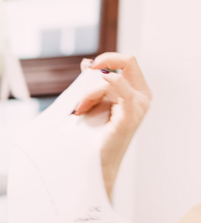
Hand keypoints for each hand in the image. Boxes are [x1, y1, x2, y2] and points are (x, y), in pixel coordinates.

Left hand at [74, 53, 151, 198]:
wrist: (96, 164)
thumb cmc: (95, 137)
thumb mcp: (94, 102)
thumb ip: (93, 83)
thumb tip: (87, 63)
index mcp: (137, 91)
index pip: (128, 61)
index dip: (109, 57)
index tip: (89, 65)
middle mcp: (142, 97)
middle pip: (127, 63)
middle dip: (103, 66)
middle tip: (84, 77)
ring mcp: (139, 107)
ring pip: (111, 80)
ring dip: (90, 92)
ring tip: (80, 110)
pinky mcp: (129, 117)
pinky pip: (123, 91)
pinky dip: (113, 82)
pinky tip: (104, 79)